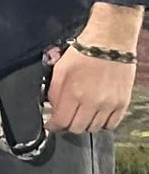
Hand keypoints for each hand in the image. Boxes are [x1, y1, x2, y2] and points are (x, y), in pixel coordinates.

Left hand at [48, 7, 141, 134]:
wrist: (109, 44)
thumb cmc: (84, 53)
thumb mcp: (59, 69)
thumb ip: (54, 91)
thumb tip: (51, 107)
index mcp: (74, 93)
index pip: (61, 121)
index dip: (53, 126)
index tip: (51, 125)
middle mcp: (92, 102)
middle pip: (77, 128)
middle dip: (67, 125)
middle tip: (65, 119)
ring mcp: (109, 105)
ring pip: (94, 128)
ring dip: (85, 124)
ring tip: (81, 115)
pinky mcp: (122, 104)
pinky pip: (112, 124)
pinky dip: (102, 123)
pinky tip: (97, 115)